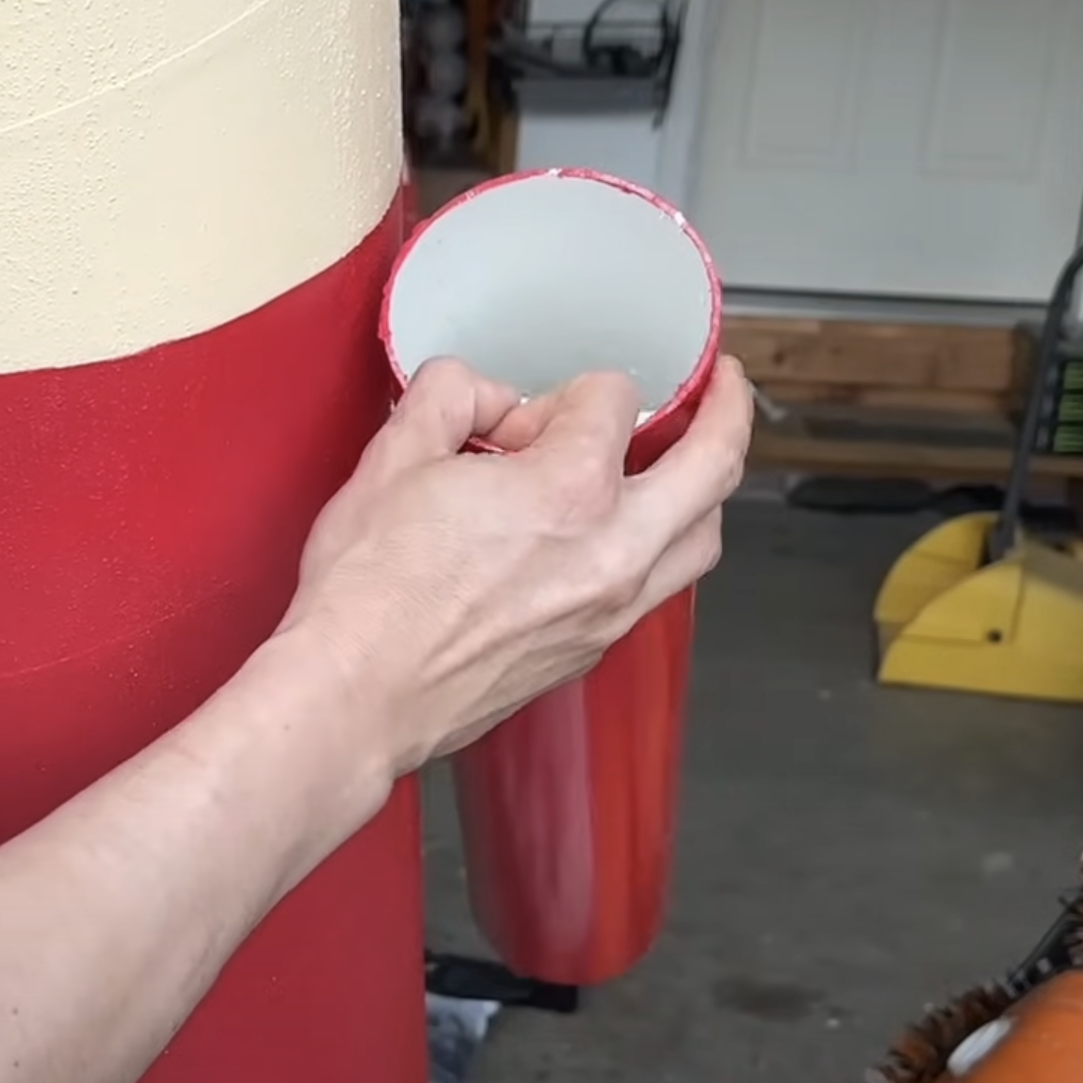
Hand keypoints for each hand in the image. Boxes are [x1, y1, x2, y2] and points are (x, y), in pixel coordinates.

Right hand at [282, 354, 754, 776]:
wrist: (356, 695)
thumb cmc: (369, 594)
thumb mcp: (393, 458)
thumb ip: (449, 397)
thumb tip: (475, 392)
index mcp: (570, 489)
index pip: (612, 399)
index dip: (562, 391)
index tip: (521, 414)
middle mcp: (611, 551)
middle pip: (712, 466)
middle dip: (726, 413)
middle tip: (721, 387)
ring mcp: (609, 610)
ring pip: (703, 538)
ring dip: (705, 492)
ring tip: (687, 466)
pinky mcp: (590, 652)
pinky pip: (658, 589)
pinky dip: (660, 549)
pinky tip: (623, 537)